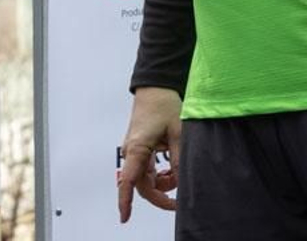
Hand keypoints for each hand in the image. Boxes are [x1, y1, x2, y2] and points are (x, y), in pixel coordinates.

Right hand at [117, 86, 181, 221]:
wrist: (155, 88)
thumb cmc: (164, 106)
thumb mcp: (178, 134)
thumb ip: (179, 160)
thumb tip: (182, 183)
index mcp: (138, 148)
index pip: (129, 180)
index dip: (125, 200)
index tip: (124, 217)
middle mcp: (132, 152)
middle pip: (141, 185)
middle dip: (160, 196)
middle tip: (178, 202)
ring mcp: (134, 151)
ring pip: (146, 179)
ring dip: (163, 184)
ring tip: (178, 174)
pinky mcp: (139, 149)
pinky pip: (147, 170)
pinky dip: (161, 175)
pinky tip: (172, 168)